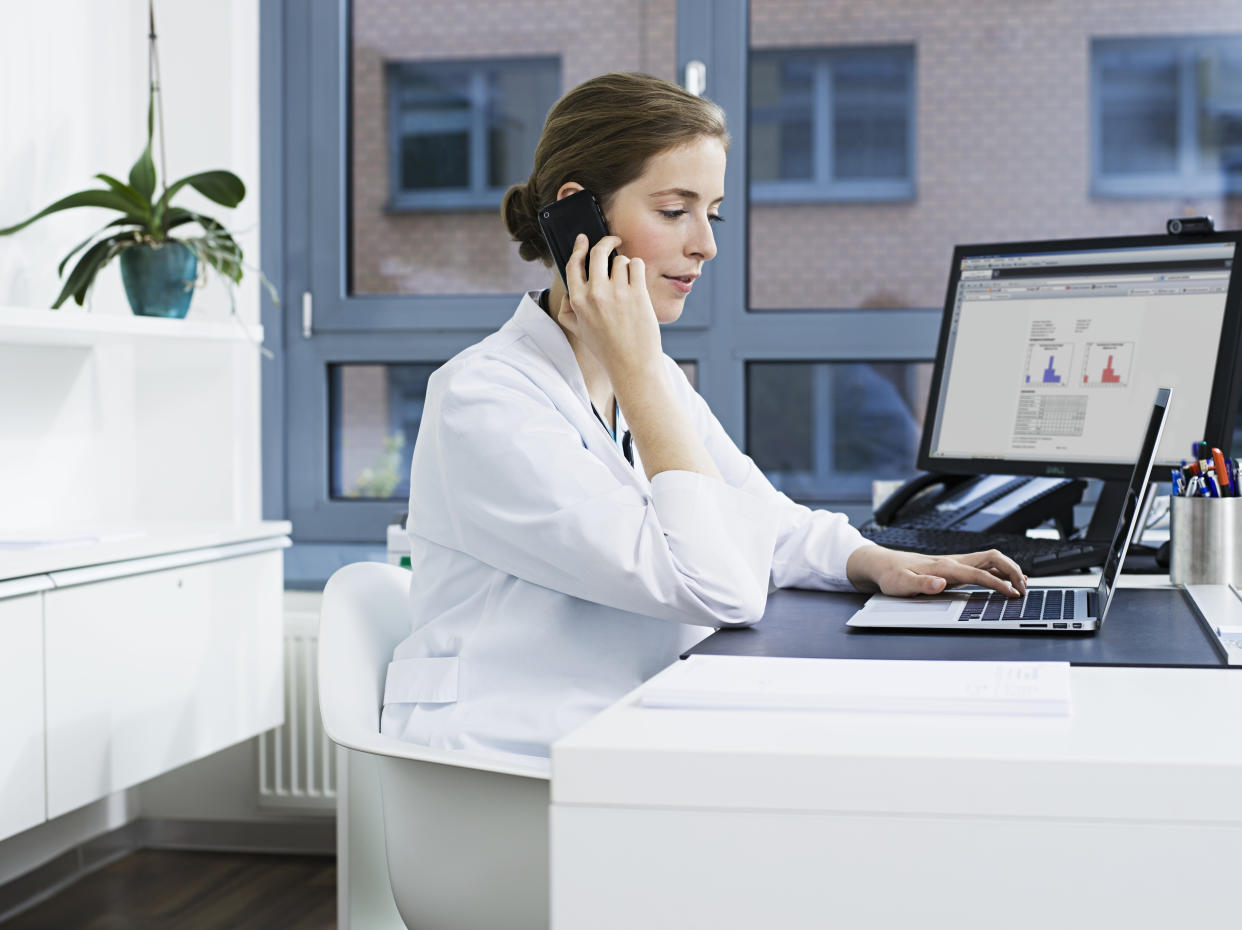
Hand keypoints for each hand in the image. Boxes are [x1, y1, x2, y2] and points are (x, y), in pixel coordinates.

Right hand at [557, 233, 662, 382]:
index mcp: (578, 301)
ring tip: (628, 280)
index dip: (579, 247)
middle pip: (598, 252)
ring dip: (625, 265)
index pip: (574, 264)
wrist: (632, 365)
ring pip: (621, 260)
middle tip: (614, 240)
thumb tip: (568, 292)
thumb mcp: (578, 331)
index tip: (583, 239)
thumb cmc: (606, 349)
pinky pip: (637, 265)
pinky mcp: (637, 294)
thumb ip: (567, 310)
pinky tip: (637, 280)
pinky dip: (637, 268)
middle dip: (606, 242)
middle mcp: (595, 294)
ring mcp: (617, 292)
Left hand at [846, 545, 1026, 597]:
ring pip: (990, 559)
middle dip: (1012, 570)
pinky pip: (982, 565)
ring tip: (1022, 585)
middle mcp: (953, 561)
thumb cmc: (891, 575)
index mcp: (944, 566)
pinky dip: (998, 571)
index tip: (1013, 594)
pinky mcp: (954, 566)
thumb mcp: (901, 584)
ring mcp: (955, 562)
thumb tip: (941, 584)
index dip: (998, 584)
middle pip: (992, 558)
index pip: (978, 573)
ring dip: (1009, 569)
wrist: (882, 564)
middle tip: (1024, 588)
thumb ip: (921, 585)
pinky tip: (1004, 581)